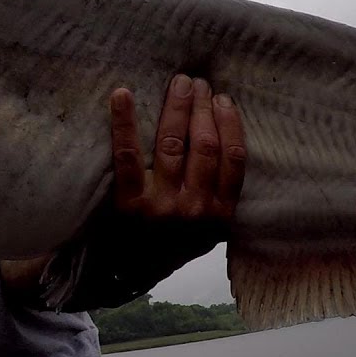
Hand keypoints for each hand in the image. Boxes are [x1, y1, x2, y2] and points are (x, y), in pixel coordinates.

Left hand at [0, 75, 245, 310]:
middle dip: (202, 107)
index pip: (233, 159)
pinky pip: (128, 155)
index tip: (222, 98)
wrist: (124, 274)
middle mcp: (194, 210)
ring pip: (173, 144)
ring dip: (176, 107)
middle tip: (195, 82)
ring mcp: (161, 207)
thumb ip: (219, 195)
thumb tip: (228, 137)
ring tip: (177, 84)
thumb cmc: (168, 242)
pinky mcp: (128, 204)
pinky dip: (124, 121)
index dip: (230, 123)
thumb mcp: (206, 229)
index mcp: (220, 215)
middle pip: (204, 145)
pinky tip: (122, 94)